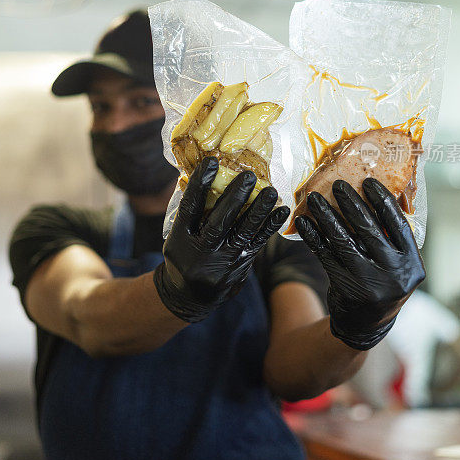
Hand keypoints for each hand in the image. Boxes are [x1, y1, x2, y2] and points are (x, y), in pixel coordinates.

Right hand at [153, 157, 289, 322]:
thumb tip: (205, 176)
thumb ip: (191, 213)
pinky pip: (258, 243)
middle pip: (219, 222)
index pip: (190, 208)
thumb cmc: (184, 255)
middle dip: (235, 198)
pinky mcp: (241, 266)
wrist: (190, 296)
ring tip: (270, 190)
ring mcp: (223, 261)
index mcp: (181, 239)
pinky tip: (282, 210)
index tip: (211, 162)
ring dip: (258, 210)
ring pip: (243, 233)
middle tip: (248, 176)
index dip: (199, 185)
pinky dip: (270, 226)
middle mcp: (201, 252)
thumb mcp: (178, 236)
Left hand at [295, 178, 424, 349]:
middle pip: (369, 229)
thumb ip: (391, 239)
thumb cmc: (381, 283)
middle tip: (337, 184)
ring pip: (344, 240)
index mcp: (412, 263)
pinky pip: (325, 256)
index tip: (368, 181)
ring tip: (314, 199)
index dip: (382, 200)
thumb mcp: (397, 265)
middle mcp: (395, 274)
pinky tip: (303, 223)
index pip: (398, 224)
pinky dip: (313, 237)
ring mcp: (370, 283)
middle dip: (350, 203)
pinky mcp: (346, 288)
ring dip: (326, 216)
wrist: (366, 325)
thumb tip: (375, 194)